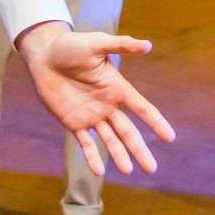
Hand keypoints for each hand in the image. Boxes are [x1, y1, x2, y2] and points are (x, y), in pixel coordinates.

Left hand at [16, 20, 174, 176]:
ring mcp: (91, 116)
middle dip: (140, 150)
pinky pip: (84, 143)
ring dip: (119, 155)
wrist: (45, 55)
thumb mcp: (97, 43)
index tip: (170, 137)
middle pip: (128, 132)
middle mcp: (108, 106)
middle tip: (152, 168)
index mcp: (118, 88)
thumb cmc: (72, 45)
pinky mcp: (73, 122)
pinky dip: (91, 157)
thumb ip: (121, 45)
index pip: (142, 109)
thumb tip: (148, 45)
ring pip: (110, 140)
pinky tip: (99, 171)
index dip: (156, 122)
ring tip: (128, 171)